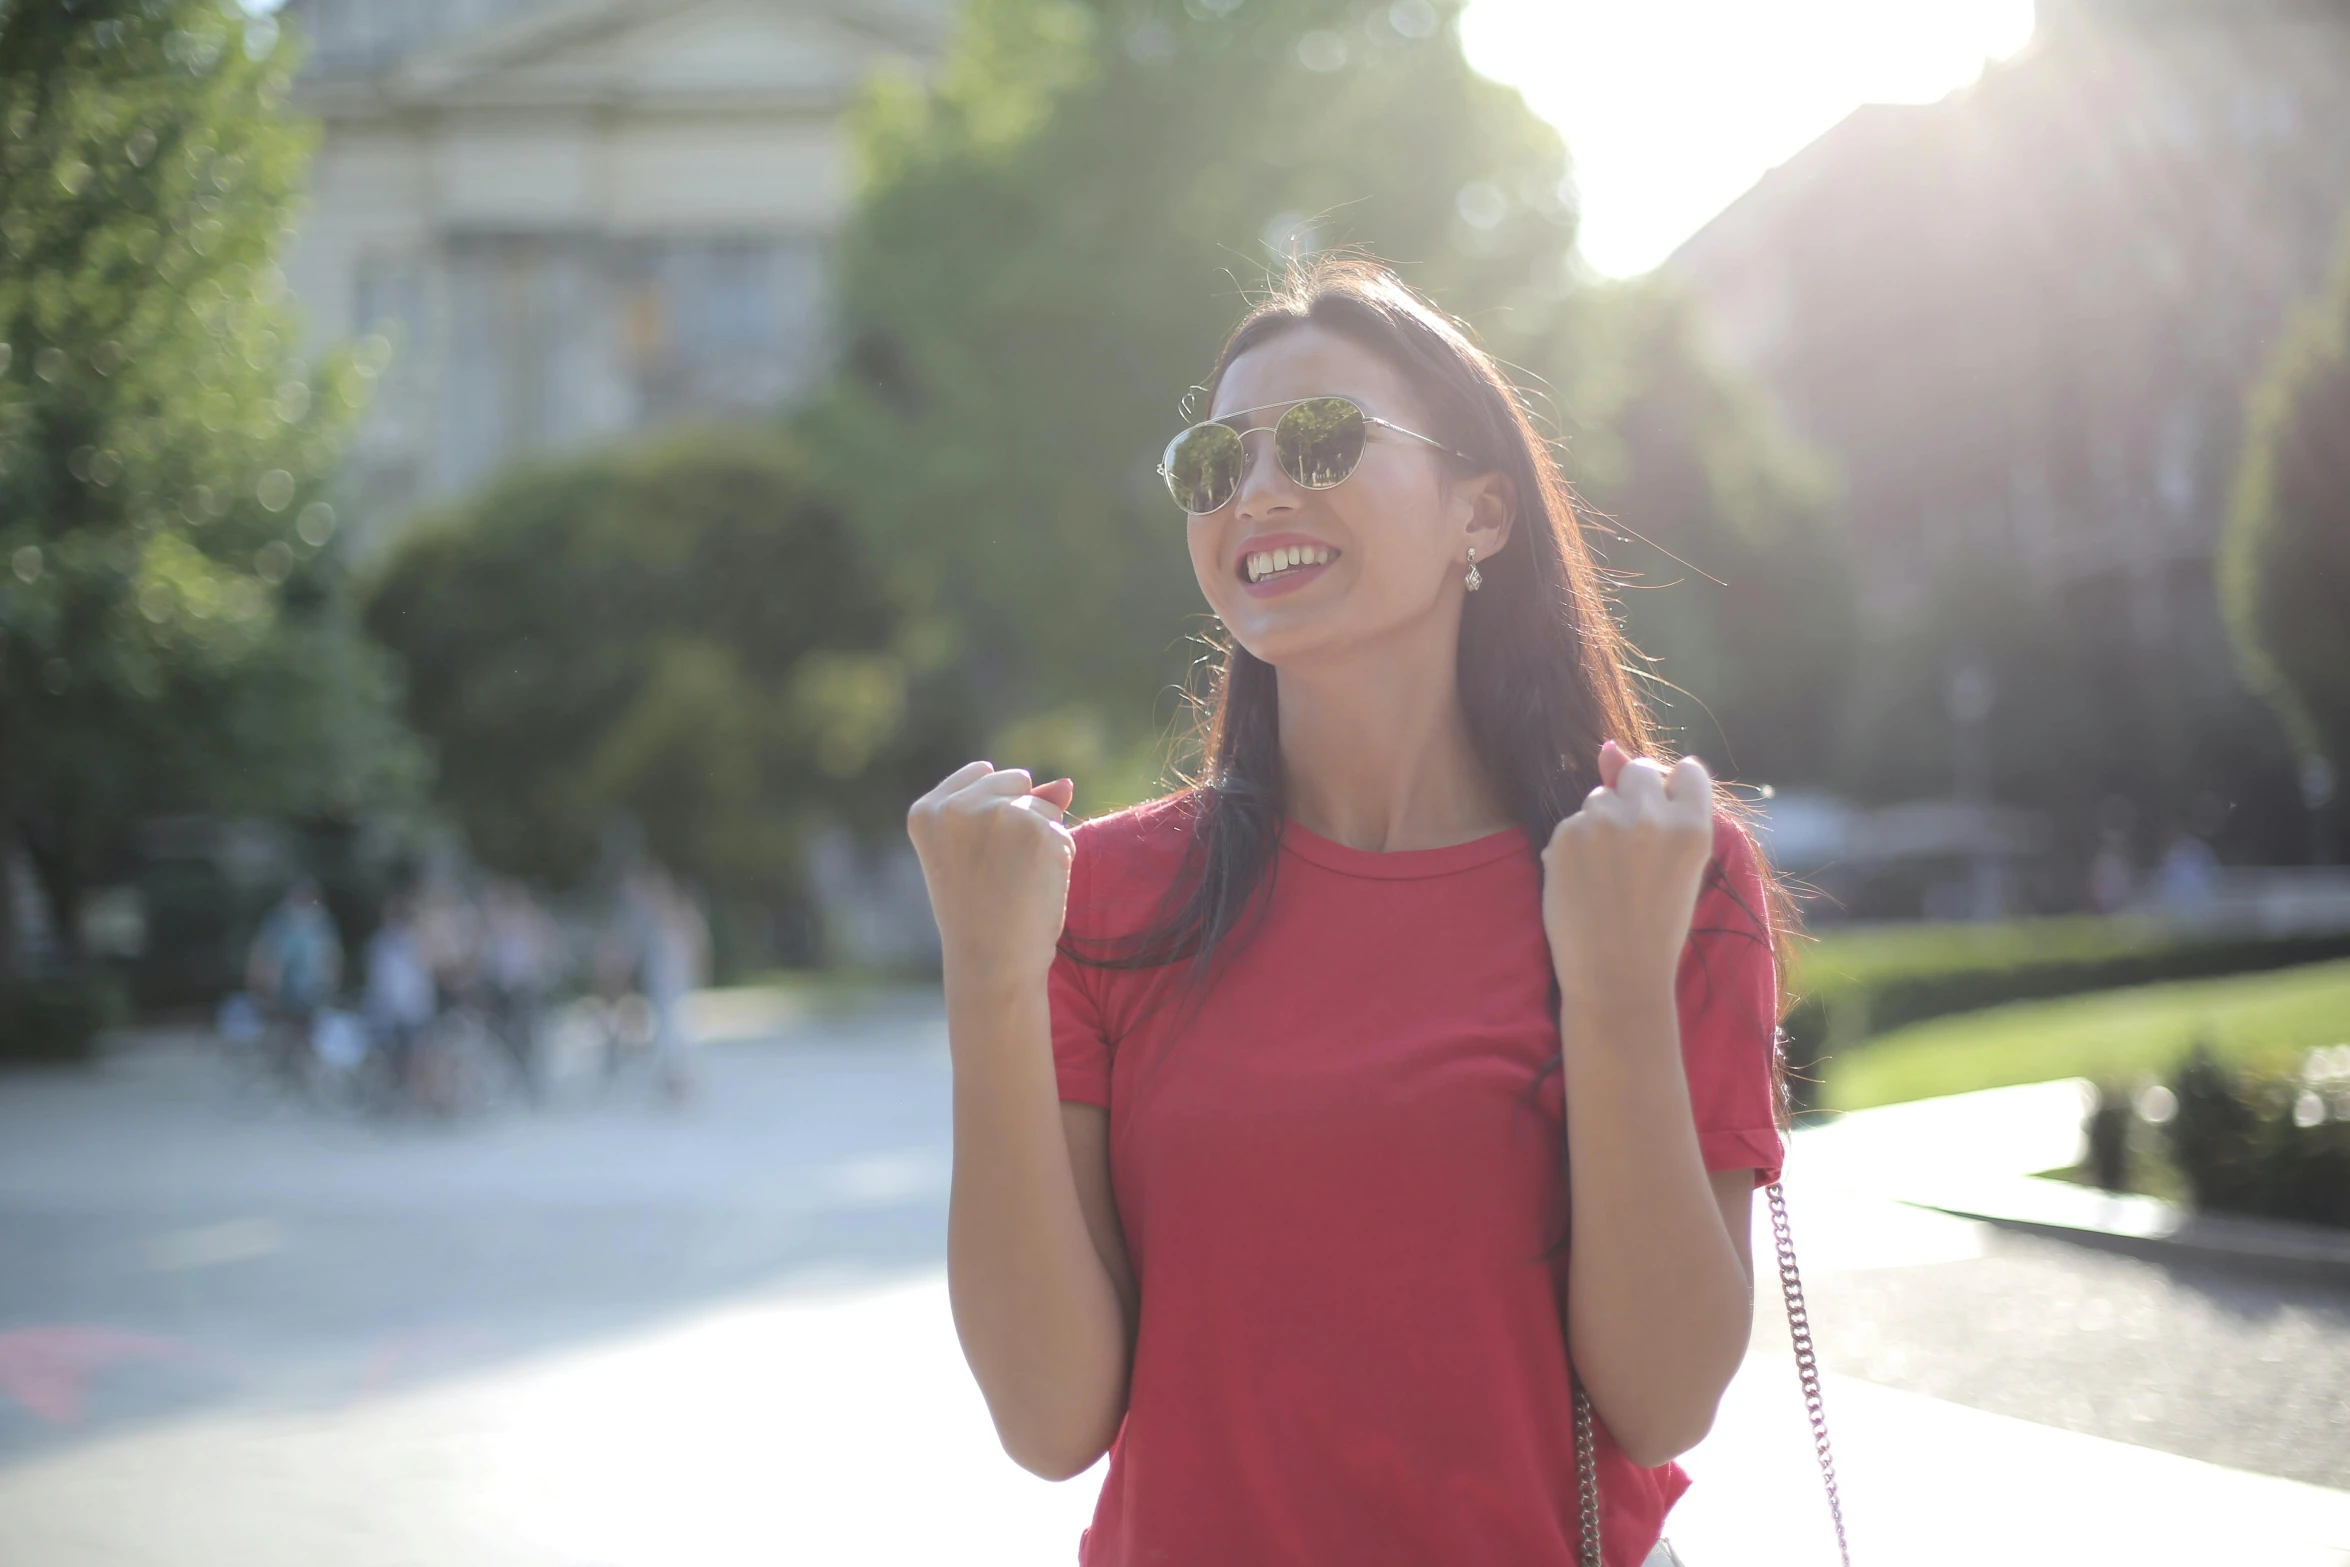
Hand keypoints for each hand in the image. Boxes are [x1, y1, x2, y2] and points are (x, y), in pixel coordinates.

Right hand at [907, 762, 1077, 985]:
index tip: (980, 855)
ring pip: (1043, 806)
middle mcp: (955, 806)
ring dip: (1042, 840)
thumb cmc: (982, 914)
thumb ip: (1014, 808)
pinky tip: (1034, 885)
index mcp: (926, 812)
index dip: (992, 815)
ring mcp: (995, 813)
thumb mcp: (980, 854)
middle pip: (1015, 783)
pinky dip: (1059, 857)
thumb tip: (1066, 783)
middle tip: (998, 873)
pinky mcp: (1034, 828)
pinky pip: (1062, 829)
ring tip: (1015, 882)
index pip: (980, 774)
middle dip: (1020, 819)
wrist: (992, 962)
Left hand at [1540, 741, 1715, 1019]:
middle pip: (1638, 771)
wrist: (1616, 976)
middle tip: (1633, 846)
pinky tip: (1586, 882)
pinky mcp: (1565, 836)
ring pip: (1599, 795)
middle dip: (1634, 796)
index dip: (1675, 791)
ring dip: (1602, 821)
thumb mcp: (1677, 864)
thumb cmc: (1655, 924)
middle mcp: (1650, 818)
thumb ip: (1654, 802)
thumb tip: (1608, 747)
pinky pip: (1571, 822)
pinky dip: (1575, 844)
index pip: (1687, 771)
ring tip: (1610, 874)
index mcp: (1693, 827)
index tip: (1667, 816)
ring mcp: (1604, 825)